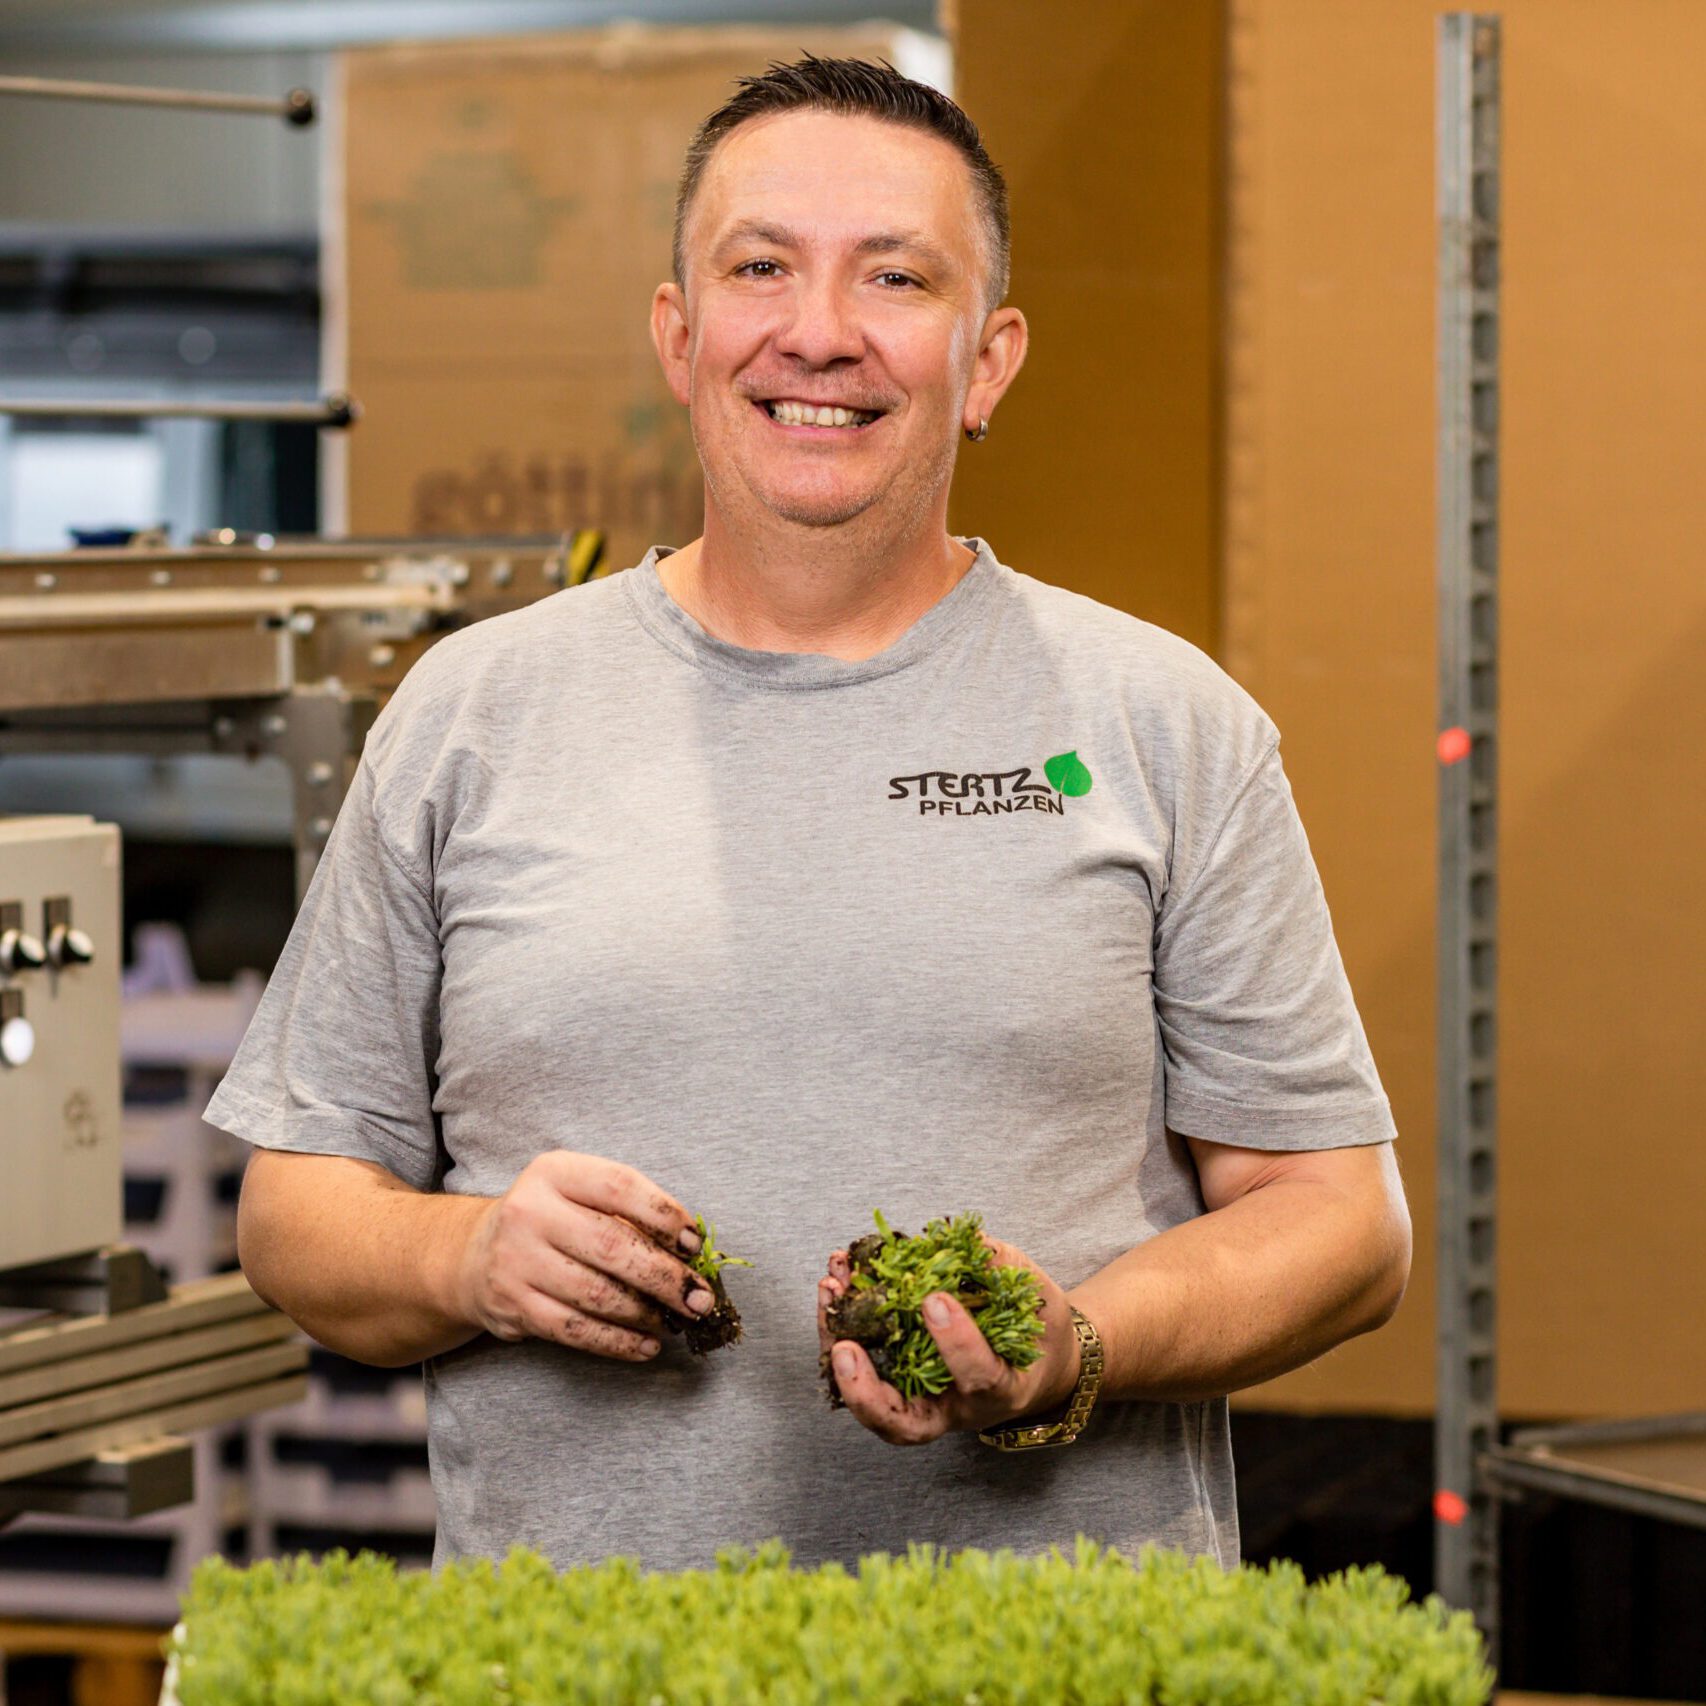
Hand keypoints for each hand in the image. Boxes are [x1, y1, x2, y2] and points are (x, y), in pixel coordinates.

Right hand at [455, 1151, 713, 1361]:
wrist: (474, 1255)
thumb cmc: (550, 1220)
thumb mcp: (576, 1193)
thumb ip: (626, 1210)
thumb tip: (690, 1250)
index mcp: (554, 1172)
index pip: (620, 1187)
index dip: (664, 1215)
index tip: (695, 1243)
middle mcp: (530, 1212)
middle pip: (612, 1246)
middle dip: (666, 1277)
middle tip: (700, 1298)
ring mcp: (517, 1260)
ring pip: (597, 1294)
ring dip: (647, 1313)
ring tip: (677, 1320)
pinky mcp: (513, 1305)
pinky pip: (576, 1331)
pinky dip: (618, 1342)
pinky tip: (647, 1345)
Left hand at [816, 1233, 1083, 1445]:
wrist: (1036, 1366)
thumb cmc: (1038, 1331)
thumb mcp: (1038, 1297)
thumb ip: (1006, 1269)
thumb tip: (971, 1240)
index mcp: (1002, 1391)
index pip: (977, 1377)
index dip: (956, 1342)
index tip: (935, 1298)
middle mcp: (954, 1408)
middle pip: (901, 1423)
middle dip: (865, 1390)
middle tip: (845, 1347)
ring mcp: (921, 1401)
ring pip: (868, 1396)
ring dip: (839, 1343)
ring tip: (831, 1286)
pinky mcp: (898, 1382)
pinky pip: (862, 1364)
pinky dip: (842, 1324)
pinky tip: (835, 1279)